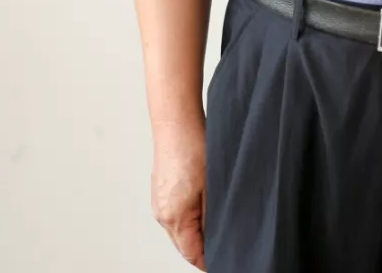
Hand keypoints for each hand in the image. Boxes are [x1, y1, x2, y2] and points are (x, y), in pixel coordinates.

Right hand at [151, 119, 207, 269]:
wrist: (176, 122)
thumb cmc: (194, 147)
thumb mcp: (212, 186)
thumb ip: (212, 216)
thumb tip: (217, 235)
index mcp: (175, 217)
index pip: (192, 253)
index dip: (208, 261)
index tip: (221, 260)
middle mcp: (162, 214)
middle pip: (183, 244)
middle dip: (202, 248)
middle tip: (223, 245)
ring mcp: (158, 202)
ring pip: (178, 230)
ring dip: (194, 232)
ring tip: (215, 226)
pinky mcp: (160, 191)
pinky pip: (174, 215)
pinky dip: (187, 218)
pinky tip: (201, 207)